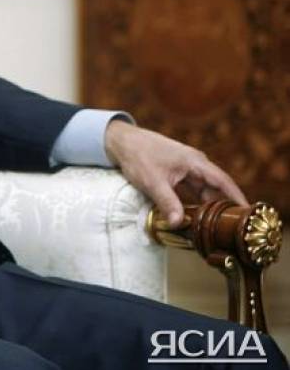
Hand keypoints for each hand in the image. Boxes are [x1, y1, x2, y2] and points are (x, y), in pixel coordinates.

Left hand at [104, 120, 248, 227]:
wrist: (121, 141)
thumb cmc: (137, 156)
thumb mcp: (153, 182)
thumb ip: (167, 203)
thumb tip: (179, 224)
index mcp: (195, 162)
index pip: (223, 181)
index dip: (237, 197)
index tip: (249, 213)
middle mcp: (195, 164)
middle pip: (215, 188)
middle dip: (224, 206)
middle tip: (232, 228)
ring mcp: (186, 168)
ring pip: (203, 190)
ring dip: (208, 205)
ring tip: (216, 227)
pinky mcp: (176, 172)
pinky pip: (191, 189)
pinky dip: (194, 201)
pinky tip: (196, 216)